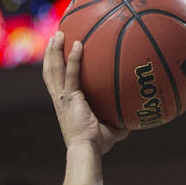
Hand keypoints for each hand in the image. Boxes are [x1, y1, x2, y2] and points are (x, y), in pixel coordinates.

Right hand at [42, 31, 128, 153]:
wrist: (87, 151)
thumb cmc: (97, 145)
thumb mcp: (111, 130)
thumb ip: (120, 120)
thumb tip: (136, 117)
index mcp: (66, 104)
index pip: (56, 82)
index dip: (55, 67)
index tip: (58, 54)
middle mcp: (61, 99)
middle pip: (50, 71)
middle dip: (51, 53)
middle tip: (56, 36)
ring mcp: (63, 98)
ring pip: (54, 69)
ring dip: (55, 50)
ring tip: (60, 33)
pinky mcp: (69, 98)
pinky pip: (71, 74)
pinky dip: (74, 59)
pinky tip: (78, 44)